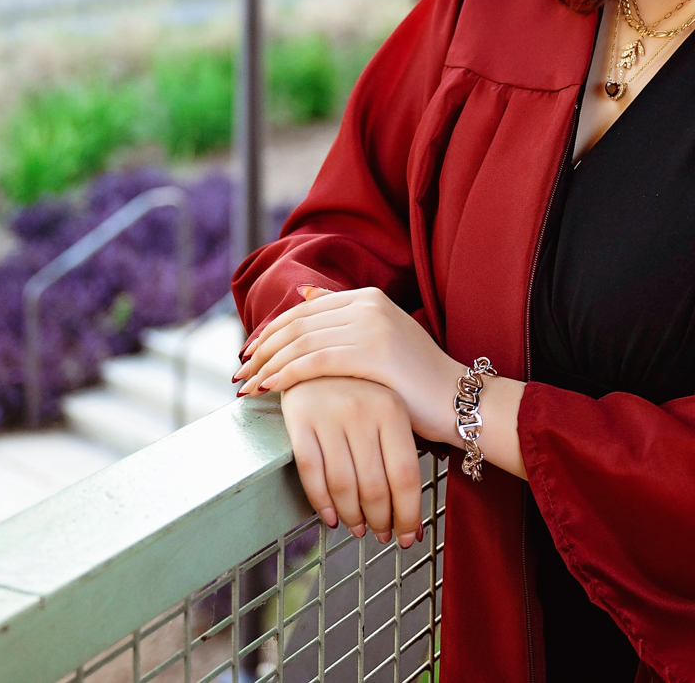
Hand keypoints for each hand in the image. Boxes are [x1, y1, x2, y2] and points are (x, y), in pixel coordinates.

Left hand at [236, 287, 462, 442]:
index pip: (302, 311)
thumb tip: (304, 295)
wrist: (455, 399)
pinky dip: (286, 374)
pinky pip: (315, 361)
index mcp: (367, 297)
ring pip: (301, 343)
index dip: (269, 333)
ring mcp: (371, 326)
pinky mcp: (372, 352)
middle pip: (297, 324)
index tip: (248, 356)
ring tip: (247, 386)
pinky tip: (269, 388)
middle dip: (261, 349)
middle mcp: (367, 304)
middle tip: (238, 373)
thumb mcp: (381, 338)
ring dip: (267, 365)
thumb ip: (344, 316)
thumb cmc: (415, 380)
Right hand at [279, 377, 425, 547]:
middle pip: (375, 486)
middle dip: (381, 520)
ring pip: (343, 485)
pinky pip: (311, 473)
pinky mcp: (299, 419)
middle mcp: (362, 410)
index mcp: (392, 407)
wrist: (320, 350)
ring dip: (352, 516)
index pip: (405, 475)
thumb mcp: (390, 406)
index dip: (408, 513)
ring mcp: (328, 414)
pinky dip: (321, 502)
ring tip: (359, 528)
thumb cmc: (363, 387)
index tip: (408, 537)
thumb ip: (400, 451)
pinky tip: (332, 517)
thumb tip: (411, 518)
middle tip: (383, 536)